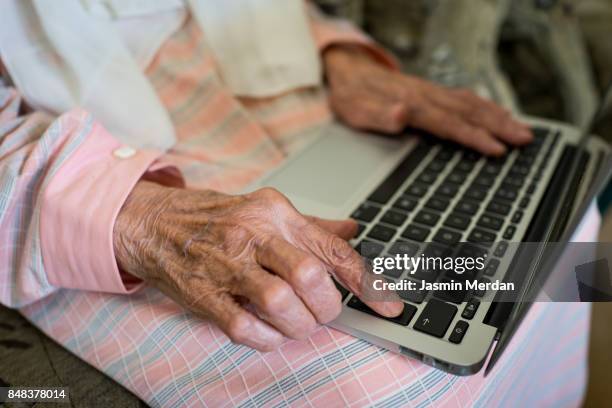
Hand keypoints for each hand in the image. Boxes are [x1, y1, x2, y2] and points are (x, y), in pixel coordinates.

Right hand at [114, 181, 402, 350]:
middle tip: (324, 313)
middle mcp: (253, 234)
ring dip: (298, 325)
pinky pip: (245, 328)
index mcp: (276, 212)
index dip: (368, 282)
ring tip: (297, 324)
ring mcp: (226, 265)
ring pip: (279, 303)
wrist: (156, 224)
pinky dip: (267, 339)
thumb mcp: (267, 211)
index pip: (333, 248)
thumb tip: (354, 229)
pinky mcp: (204, 294)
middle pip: (309, 275)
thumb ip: (313, 226)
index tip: (390, 305)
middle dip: (327, 306)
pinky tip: (270, 333)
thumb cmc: (218, 220)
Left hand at [324, 45, 532, 155]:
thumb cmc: (352, 96)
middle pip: (468, 111)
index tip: (496, 149)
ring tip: (522, 130)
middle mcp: (426, 95)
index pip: (449, 123)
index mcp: (412, 103)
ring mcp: (431, 92)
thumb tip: (401, 114)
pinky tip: (498, 113)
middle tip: (525, 140)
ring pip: (471, 103)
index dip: (474, 137)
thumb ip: (379, 116)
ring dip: (498, 116)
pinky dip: (485, 106)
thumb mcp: (356, 111)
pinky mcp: (432, 92)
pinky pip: (464, 97)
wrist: (347, 72)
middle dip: (499, 126)